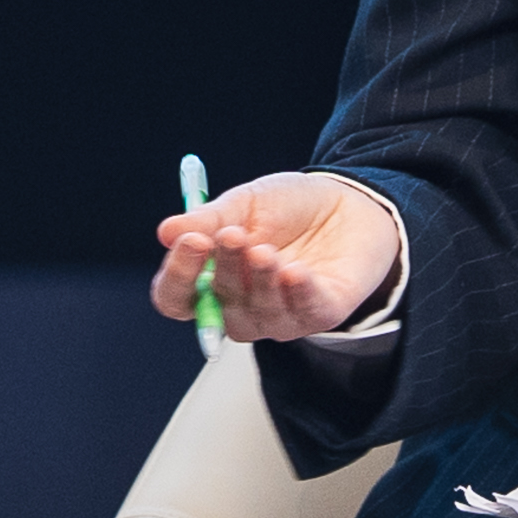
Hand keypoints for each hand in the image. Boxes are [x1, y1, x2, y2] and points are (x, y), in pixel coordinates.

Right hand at [148, 172, 400, 343]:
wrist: (349, 201)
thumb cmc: (290, 207)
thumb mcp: (246, 202)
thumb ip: (210, 219)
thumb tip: (167, 231)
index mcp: (212, 279)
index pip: (177, 297)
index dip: (177, 276)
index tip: (190, 241)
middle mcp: (241, 306)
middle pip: (216, 306)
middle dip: (224, 268)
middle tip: (232, 234)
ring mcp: (280, 317)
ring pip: (258, 316)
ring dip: (259, 282)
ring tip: (265, 250)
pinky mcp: (320, 315)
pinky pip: (304, 314)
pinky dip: (297, 294)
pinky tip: (295, 271)